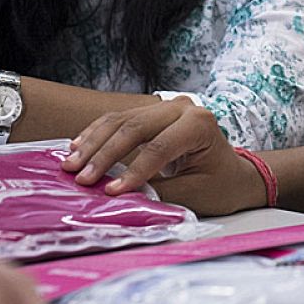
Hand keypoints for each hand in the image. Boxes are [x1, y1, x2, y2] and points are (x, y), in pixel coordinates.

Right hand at [63, 97, 265, 215]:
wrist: (233, 175)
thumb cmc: (219, 185)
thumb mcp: (194, 194)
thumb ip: (158, 193)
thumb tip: (120, 196)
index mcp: (199, 124)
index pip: (159, 147)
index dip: (133, 171)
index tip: (110, 193)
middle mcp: (182, 107)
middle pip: (134, 128)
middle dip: (104, 154)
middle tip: (80, 177)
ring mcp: (166, 106)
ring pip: (121, 121)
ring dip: (93, 144)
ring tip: (70, 165)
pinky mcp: (152, 113)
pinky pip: (118, 120)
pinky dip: (96, 134)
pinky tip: (77, 147)